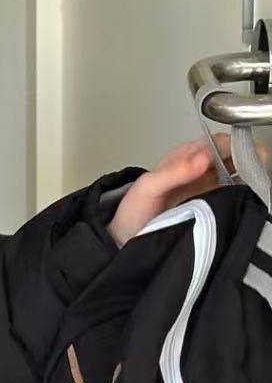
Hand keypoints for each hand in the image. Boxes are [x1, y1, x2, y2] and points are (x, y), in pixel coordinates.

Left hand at [105, 131, 261, 247]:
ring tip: (254, 184)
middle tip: (255, 171)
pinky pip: (234, 195)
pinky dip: (244, 194)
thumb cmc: (134, 210)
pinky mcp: (213, 206)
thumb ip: (174, 172)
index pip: (218, 143)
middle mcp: (201, 169)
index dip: (233, 146)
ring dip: (249, 176)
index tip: (243, 157)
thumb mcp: (148, 186)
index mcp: (186, 157)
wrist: (128, 239)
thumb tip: (203, 157)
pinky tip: (248, 198)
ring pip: (238, 174)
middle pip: (234, 156)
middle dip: (247, 159)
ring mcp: (209, 188)